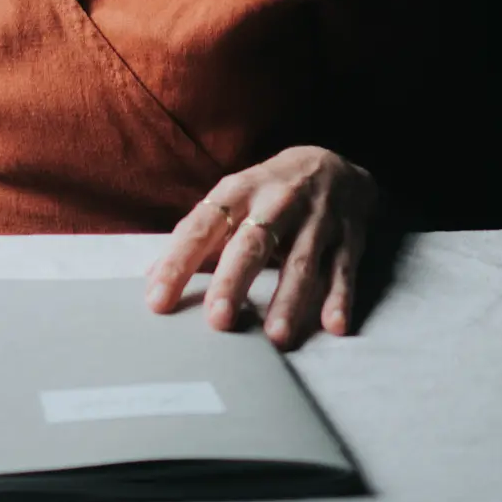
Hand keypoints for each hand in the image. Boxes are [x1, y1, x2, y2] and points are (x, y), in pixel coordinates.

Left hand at [144, 146, 378, 350]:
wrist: (333, 164)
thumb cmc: (268, 191)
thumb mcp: (231, 200)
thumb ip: (198, 237)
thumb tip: (153, 276)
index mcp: (238, 190)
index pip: (201, 228)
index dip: (178, 262)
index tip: (158, 300)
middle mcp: (276, 202)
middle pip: (251, 243)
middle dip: (233, 281)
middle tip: (217, 320)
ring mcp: (315, 219)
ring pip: (301, 261)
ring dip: (289, 299)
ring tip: (275, 336)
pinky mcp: (348, 236)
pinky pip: (345, 269)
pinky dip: (341, 297)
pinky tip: (334, 325)